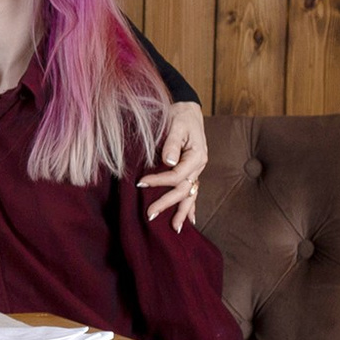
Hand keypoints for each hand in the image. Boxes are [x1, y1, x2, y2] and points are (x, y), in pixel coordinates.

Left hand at [137, 102, 209, 229]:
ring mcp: (196, 170)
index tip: (140, 183)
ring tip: (175, 228)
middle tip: (149, 214)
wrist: (188, 110)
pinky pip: (193, 192)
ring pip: (191, 195)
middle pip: (184, 190)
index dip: (159, 181)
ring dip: (182, 212)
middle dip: (167, 203)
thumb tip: (169, 162)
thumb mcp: (176, 126)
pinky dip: (191, 206)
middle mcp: (199, 166)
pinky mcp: (191, 171)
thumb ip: (172, 143)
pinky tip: (190, 220)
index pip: (177, 175)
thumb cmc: (180, 116)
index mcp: (196, 156)